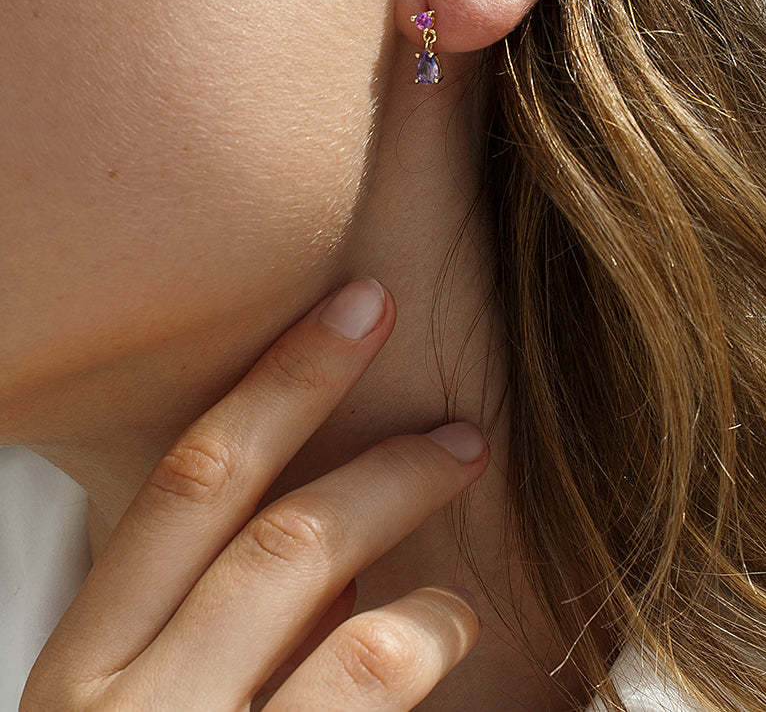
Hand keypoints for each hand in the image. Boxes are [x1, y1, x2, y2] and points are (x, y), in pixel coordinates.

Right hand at [23, 278, 488, 710]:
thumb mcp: (123, 707)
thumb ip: (195, 621)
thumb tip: (318, 526)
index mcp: (84, 669)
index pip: (195, 484)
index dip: (287, 382)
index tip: (361, 310)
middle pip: (289, 544)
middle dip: (391, 470)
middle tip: (466, 435)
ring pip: (361, 654)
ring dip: (432, 610)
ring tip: (458, 605)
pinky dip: (432, 690)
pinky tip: (460, 684)